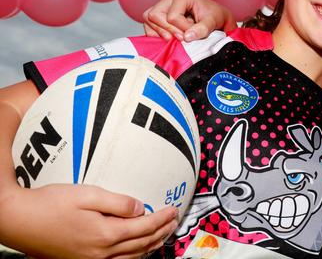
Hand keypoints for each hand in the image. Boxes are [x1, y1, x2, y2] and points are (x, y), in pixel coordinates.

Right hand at [0, 184, 177, 258]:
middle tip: (174, 221)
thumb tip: (140, 207)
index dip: (162, 218)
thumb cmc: (49, 204)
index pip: (144, 227)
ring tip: (163, 233)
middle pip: (142, 244)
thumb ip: (118, 202)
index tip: (173, 209)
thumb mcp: (87, 194)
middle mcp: (102, 253)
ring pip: (132, 256)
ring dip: (151, 244)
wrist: (20, 221)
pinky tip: (138, 248)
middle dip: (161, 232)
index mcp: (105, 234)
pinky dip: (135, 254)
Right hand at [143, 0, 236, 41]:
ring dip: (161, 32)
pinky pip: (148, 26)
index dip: (182, 29)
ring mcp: (161, 6)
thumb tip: (187, 37)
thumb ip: (202, 29)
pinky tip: (170, 38)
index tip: (193, 32)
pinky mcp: (158, 16)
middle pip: (154, 16)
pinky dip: (156, 34)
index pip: (172, 17)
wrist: (214, 17)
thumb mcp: (213, 22)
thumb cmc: (213, 16)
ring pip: (148, 20)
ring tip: (176, 37)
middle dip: (168, 31)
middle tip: (183, 38)